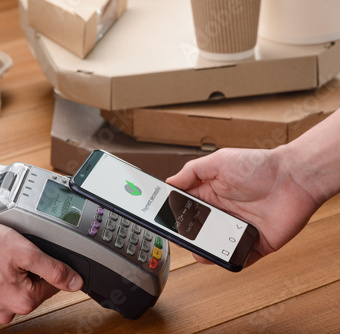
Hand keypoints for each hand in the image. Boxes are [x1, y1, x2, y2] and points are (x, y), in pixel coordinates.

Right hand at [0, 220, 83, 323]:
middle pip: (31, 288)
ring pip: (11, 290)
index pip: (52, 284)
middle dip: (25, 269)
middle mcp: (7, 312)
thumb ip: (54, 268)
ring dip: (7, 275)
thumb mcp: (25, 251)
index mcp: (24, 301)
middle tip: (9, 253)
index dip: (44, 264)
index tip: (30, 253)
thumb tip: (76, 282)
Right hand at [166, 147, 320, 267]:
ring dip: (206, 252)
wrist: (295, 178)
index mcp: (211, 195)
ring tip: (202, 250)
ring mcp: (238, 229)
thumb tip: (169, 182)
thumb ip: (192, 172)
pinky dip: (231, 262)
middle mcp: (222, 213)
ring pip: (215, 248)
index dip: (174, 216)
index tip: (163, 221)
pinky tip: (225, 257)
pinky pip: (240, 258)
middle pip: (197, 232)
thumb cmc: (260, 166)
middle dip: (187, 237)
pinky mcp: (256, 243)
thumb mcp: (219, 161)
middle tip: (182, 237)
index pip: (185, 209)